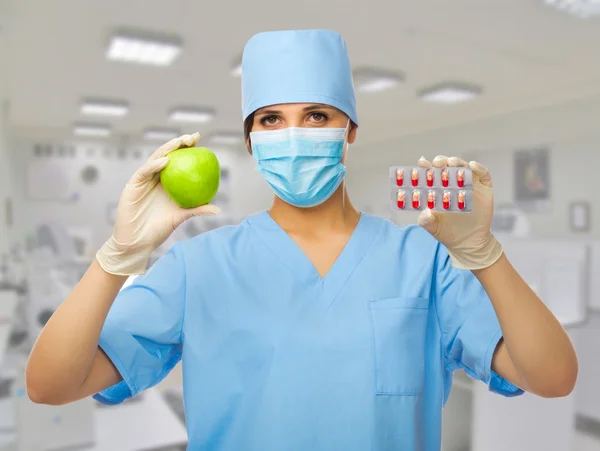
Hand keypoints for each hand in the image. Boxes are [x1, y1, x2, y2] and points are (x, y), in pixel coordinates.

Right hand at [96, 133, 220, 275]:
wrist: (138, 242)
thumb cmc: (159, 230)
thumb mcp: (181, 217)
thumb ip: (197, 209)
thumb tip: (219, 209)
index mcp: (168, 183)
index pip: (179, 162)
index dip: (188, 150)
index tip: (201, 142)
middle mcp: (156, 178)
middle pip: (167, 155)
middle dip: (179, 143)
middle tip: (193, 137)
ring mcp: (144, 180)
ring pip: (155, 159)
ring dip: (167, 149)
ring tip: (180, 142)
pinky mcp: (133, 185)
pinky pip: (145, 172)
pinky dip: (154, 165)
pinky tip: (166, 161)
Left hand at [416, 155, 502, 269]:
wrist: (468, 242)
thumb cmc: (447, 232)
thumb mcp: (433, 228)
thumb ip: (426, 221)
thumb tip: (425, 213)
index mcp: (437, 189)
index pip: (430, 174)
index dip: (425, 166)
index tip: (421, 162)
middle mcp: (453, 183)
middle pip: (446, 166)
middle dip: (441, 161)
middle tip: (437, 163)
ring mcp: (469, 184)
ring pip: (463, 167)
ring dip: (457, 163)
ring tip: (452, 163)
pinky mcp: (484, 188)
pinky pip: (483, 174)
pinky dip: (478, 168)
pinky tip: (472, 166)